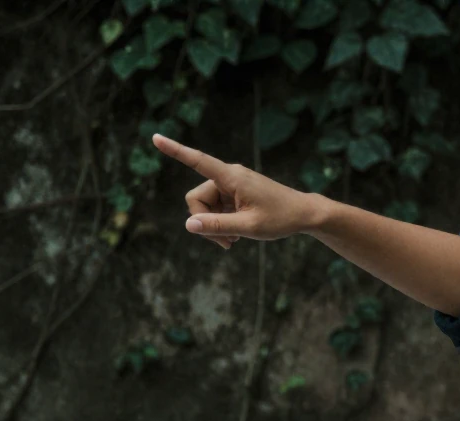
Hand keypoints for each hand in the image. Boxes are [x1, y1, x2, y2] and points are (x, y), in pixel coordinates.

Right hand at [152, 134, 317, 249]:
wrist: (304, 214)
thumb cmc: (281, 218)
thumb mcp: (248, 227)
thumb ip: (217, 226)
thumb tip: (188, 224)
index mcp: (232, 177)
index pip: (198, 161)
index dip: (175, 151)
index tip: (155, 137)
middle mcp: (229, 176)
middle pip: (196, 199)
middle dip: (204, 222)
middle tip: (225, 243)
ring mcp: (231, 185)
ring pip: (205, 207)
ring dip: (213, 226)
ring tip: (233, 241)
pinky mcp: (235, 193)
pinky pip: (215, 209)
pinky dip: (221, 223)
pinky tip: (235, 235)